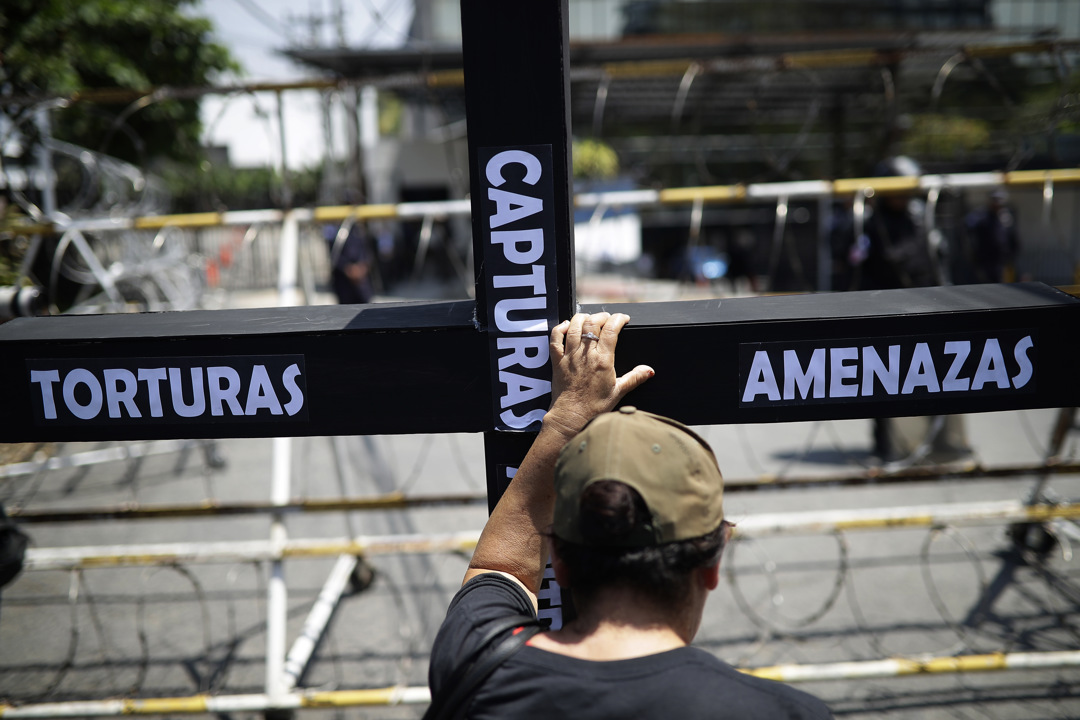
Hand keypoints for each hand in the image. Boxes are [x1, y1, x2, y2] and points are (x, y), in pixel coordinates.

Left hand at [544, 312, 653, 436]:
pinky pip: (555, 338)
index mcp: (603, 361)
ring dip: (582, 317)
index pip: (611, 330)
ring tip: (590, 318)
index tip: (623, 318)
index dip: (618, 319)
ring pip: (574, 326)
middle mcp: (585, 355)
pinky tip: (568, 326)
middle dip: (602, 315)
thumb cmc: (594, 407)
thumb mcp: (619, 392)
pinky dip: (560, 328)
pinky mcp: (557, 361)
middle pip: (592, 323)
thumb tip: (650, 370)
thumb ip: (635, 378)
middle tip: (608, 318)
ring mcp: (570, 356)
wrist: (571, 417)